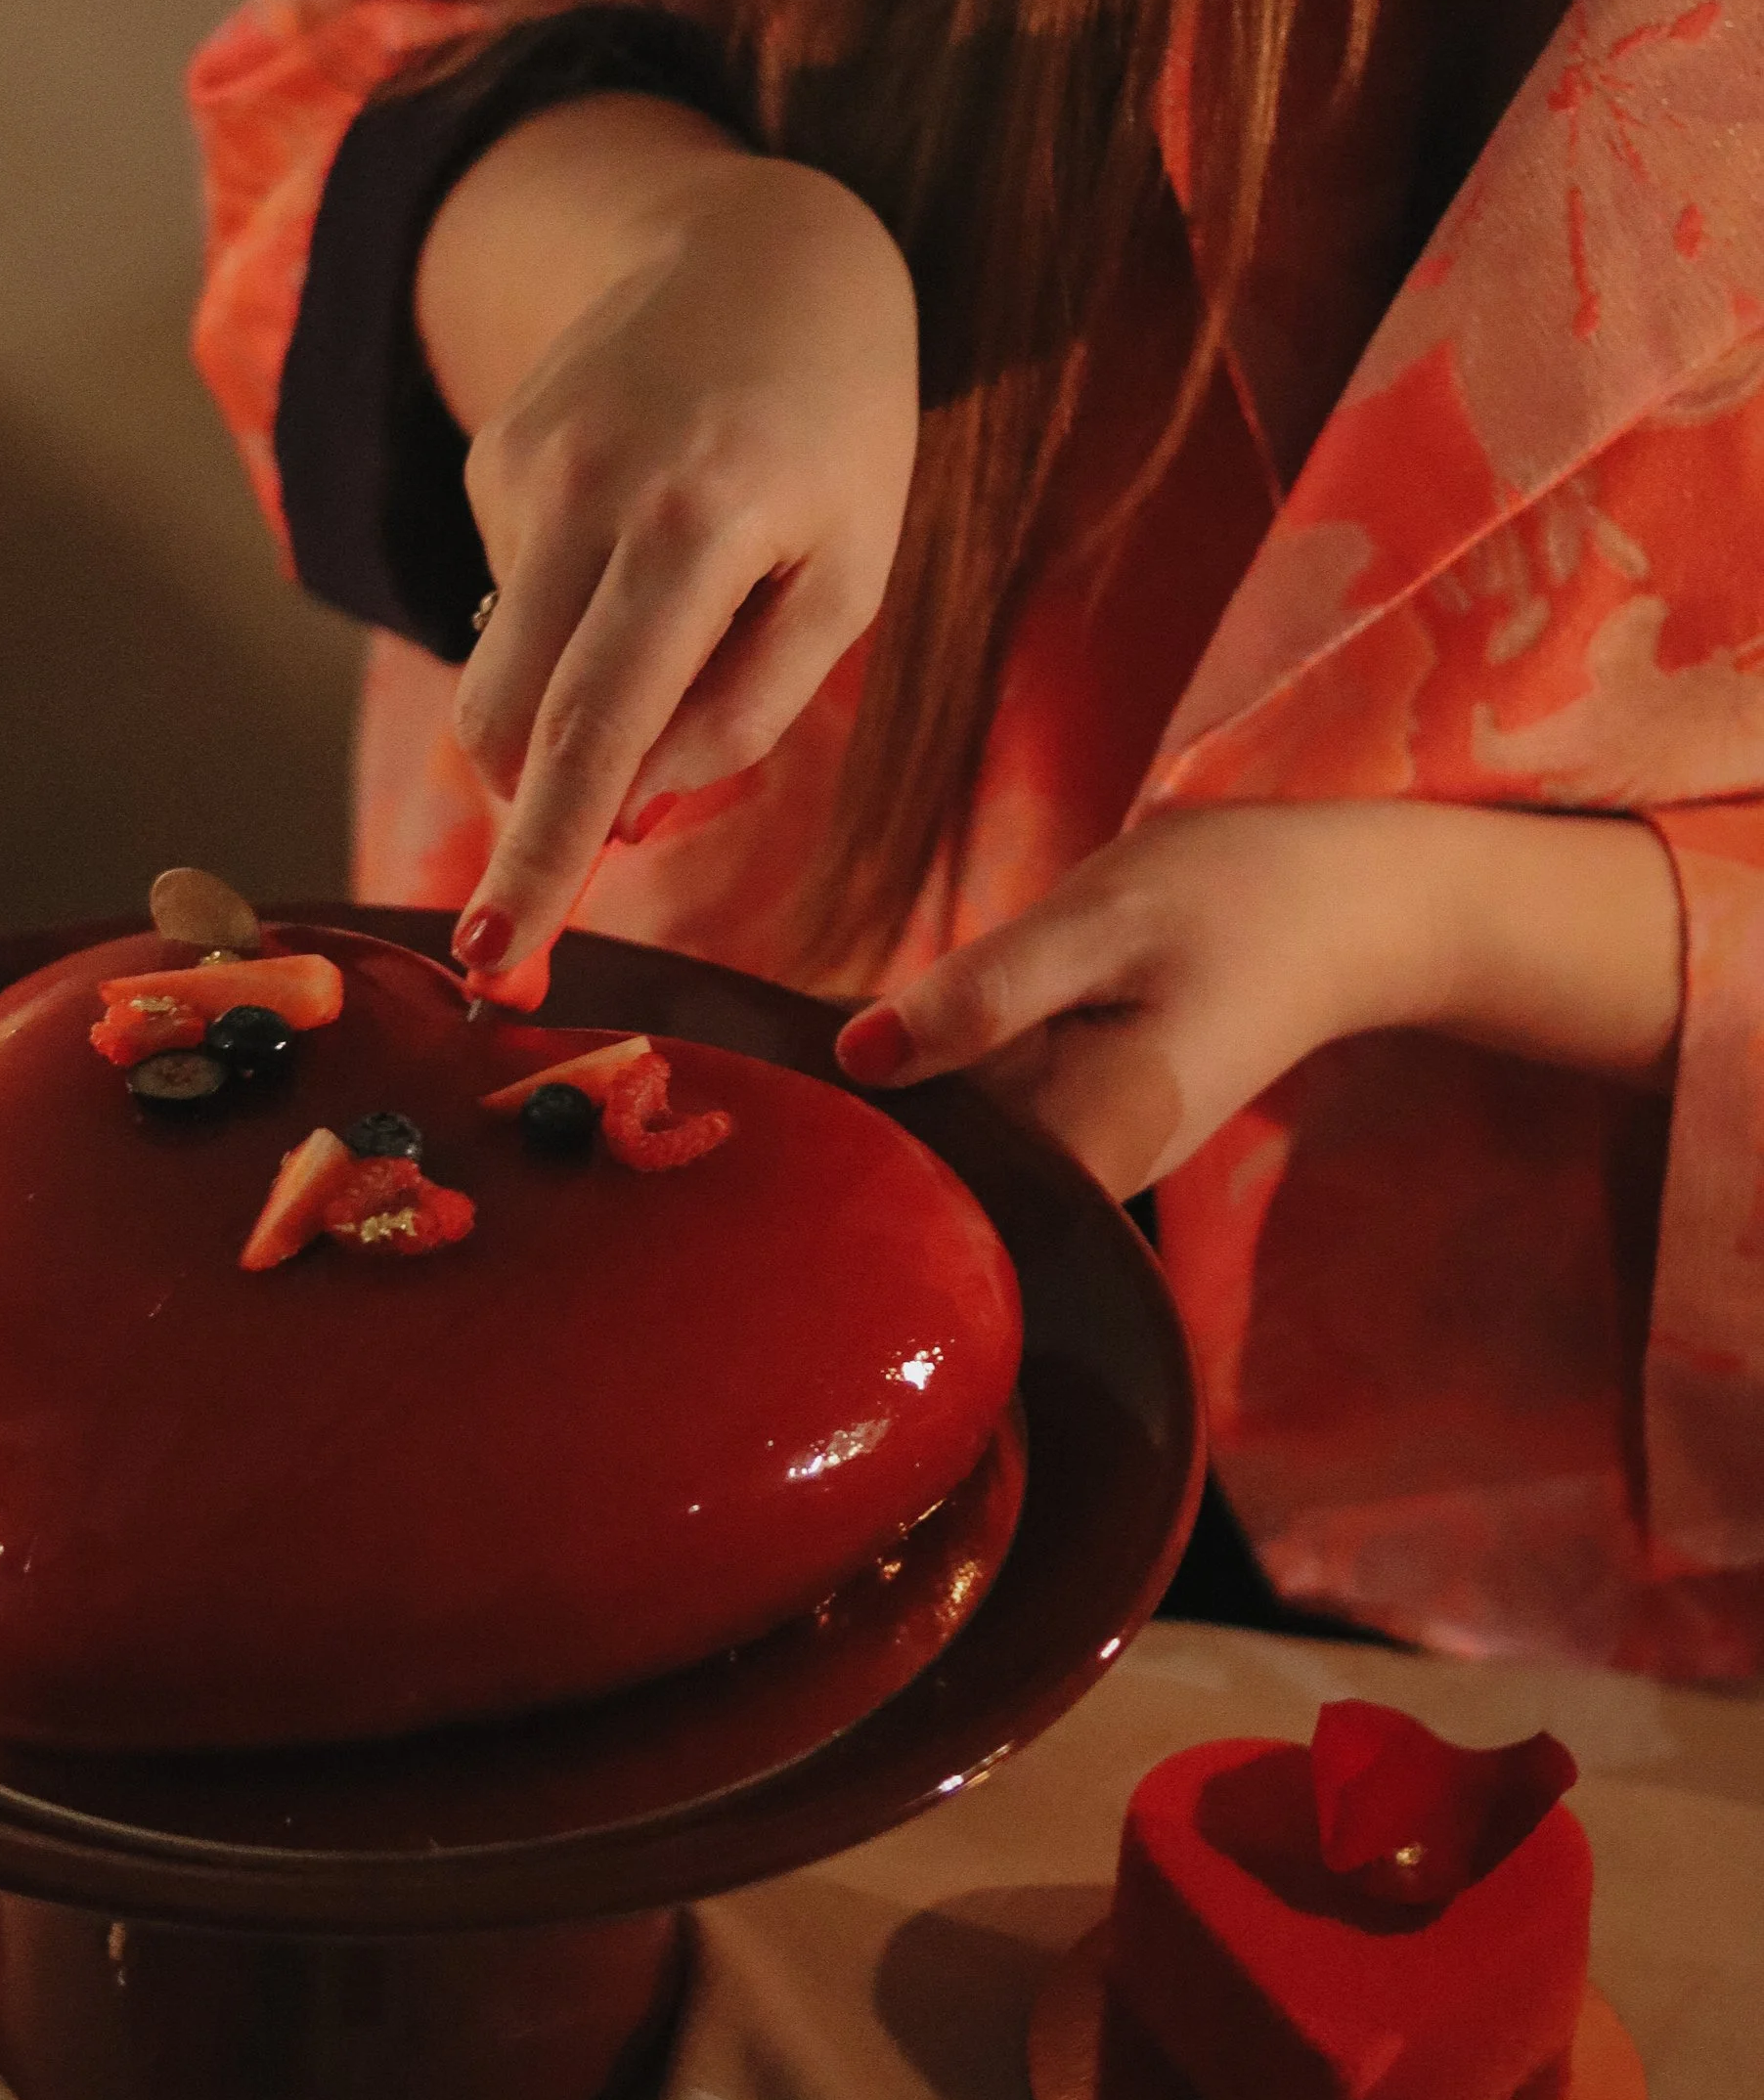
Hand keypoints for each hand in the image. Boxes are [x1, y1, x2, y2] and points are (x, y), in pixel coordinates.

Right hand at [444, 150, 917, 973]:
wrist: (763, 248)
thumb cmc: (836, 436)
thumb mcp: (848, 576)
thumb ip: (746, 705)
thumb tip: (628, 818)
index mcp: (696, 525)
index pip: (595, 726)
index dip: (542, 854)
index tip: (492, 956)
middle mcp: (586, 487)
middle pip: (506, 718)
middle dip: (524, 824)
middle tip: (544, 911)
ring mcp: (520, 462)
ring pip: (494, 672)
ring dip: (556, 725)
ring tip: (665, 645)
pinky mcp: (488, 451)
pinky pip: (507, 596)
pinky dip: (562, 626)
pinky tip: (633, 553)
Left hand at [832, 800, 1683, 1198]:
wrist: (1361, 911)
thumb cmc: (1239, 900)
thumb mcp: (1099, 923)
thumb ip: (984, 993)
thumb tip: (858, 1057)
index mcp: (1088, 1146)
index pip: (929, 1199)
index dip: (836, 1171)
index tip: (755, 1131)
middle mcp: (1082, 1175)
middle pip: (930, 1182)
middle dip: (841, 1142)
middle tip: (739, 1092)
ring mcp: (1082, 1148)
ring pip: (948, 1145)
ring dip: (878, 1108)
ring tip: (775, 1070)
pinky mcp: (1081, 1112)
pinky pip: (980, 1109)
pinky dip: (930, 1078)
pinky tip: (873, 1042)